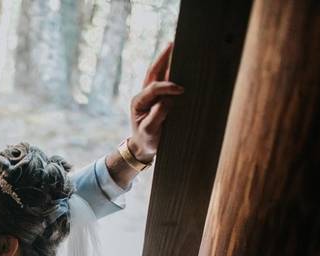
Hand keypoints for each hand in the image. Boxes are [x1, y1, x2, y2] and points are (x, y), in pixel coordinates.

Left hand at [127, 43, 183, 162]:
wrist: (142, 148)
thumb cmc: (146, 140)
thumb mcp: (150, 131)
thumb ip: (157, 116)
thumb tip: (167, 101)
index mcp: (138, 102)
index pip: (153, 88)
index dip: (167, 86)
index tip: (181, 90)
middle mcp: (143, 95)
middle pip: (153, 72)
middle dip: (163, 58)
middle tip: (173, 44)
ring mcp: (150, 96)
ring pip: (158, 74)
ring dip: (167, 61)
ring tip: (177, 47)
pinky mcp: (157, 99)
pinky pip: (164, 82)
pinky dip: (172, 72)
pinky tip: (181, 64)